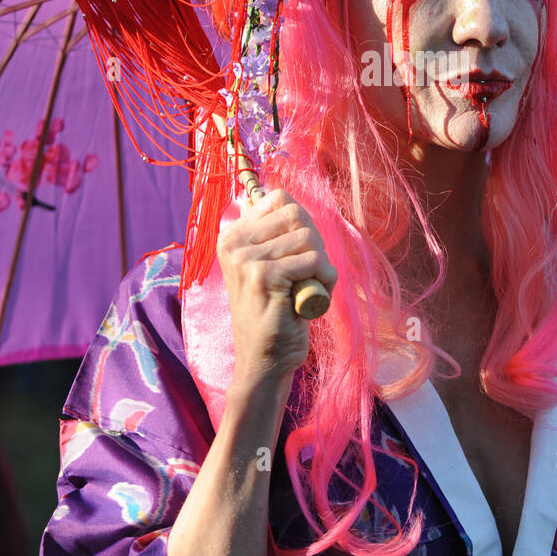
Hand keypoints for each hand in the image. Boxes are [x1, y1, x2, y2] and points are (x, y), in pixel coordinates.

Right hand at [216, 189, 336, 386]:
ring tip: (306, 291)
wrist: (264, 360)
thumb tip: (265, 195)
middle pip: (298, 215)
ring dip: (321, 267)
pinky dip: (324, 281)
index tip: (296, 256)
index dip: (302, 226)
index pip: (281, 200)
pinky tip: (309, 300)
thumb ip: (268, 234)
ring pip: (309, 238)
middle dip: (314, 245)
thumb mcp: (266, 266)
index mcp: (232, 235)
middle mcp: (234, 242)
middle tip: (306, 276)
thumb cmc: (274, 312)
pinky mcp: (263, 275)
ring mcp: (246, 258)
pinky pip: (314, 260)